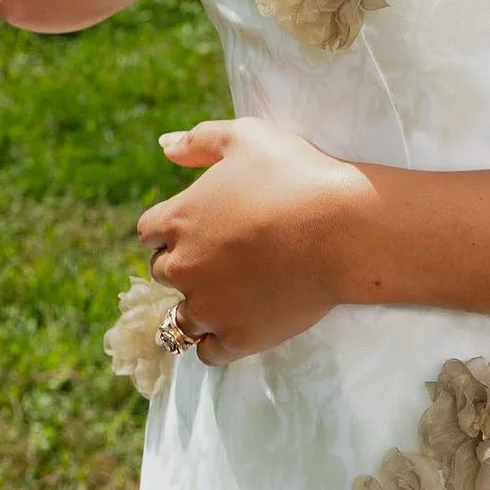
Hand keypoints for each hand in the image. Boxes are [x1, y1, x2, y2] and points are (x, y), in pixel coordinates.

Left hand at [137, 116, 374, 360]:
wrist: (341, 228)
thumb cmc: (295, 174)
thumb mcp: (245, 136)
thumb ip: (199, 140)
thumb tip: (164, 146)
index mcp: (179, 219)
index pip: (149, 232)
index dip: (172, 226)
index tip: (200, 224)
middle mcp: (184, 268)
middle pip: (164, 272)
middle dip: (185, 263)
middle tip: (221, 255)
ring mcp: (209, 308)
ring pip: (179, 319)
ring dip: (196, 306)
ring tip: (226, 296)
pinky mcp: (238, 337)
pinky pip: (208, 353)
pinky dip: (215, 342)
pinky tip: (235, 325)